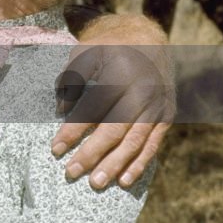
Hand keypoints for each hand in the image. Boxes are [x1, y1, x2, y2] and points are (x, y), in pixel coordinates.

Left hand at [51, 42, 173, 189]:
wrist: (149, 39)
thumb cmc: (109, 48)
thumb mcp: (86, 51)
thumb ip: (71, 77)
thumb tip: (61, 110)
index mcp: (120, 72)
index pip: (92, 107)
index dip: (73, 130)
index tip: (55, 149)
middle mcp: (142, 90)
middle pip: (114, 128)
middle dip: (92, 153)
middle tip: (71, 172)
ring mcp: (158, 105)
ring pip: (134, 141)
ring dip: (114, 165)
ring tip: (95, 183)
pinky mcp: (167, 116)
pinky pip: (153, 144)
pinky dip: (139, 164)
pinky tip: (124, 181)